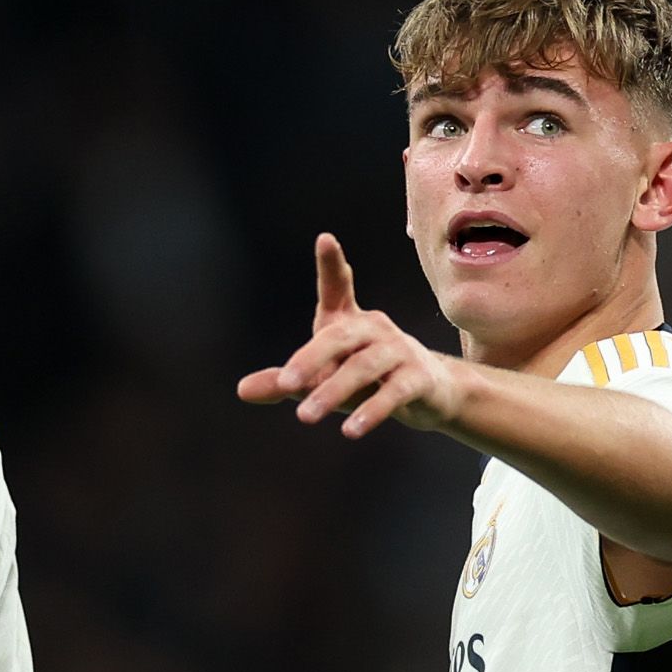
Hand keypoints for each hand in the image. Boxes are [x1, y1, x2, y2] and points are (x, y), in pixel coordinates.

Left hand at [239, 234, 470, 437]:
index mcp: (349, 322)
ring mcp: (399, 351)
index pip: (338, 288)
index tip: (326, 241)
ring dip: (334, 392)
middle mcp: (375, 328)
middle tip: (285, 384)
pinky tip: (350, 430)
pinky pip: (393, 393)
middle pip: (339, 337)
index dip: (332, 266)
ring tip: (305, 416)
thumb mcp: (323, 379)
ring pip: (363, 367)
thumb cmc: (366, 379)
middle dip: (310, 359)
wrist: (430, 393)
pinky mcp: (417, 379)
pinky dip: (371, 411)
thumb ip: (285, 382)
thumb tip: (241, 390)